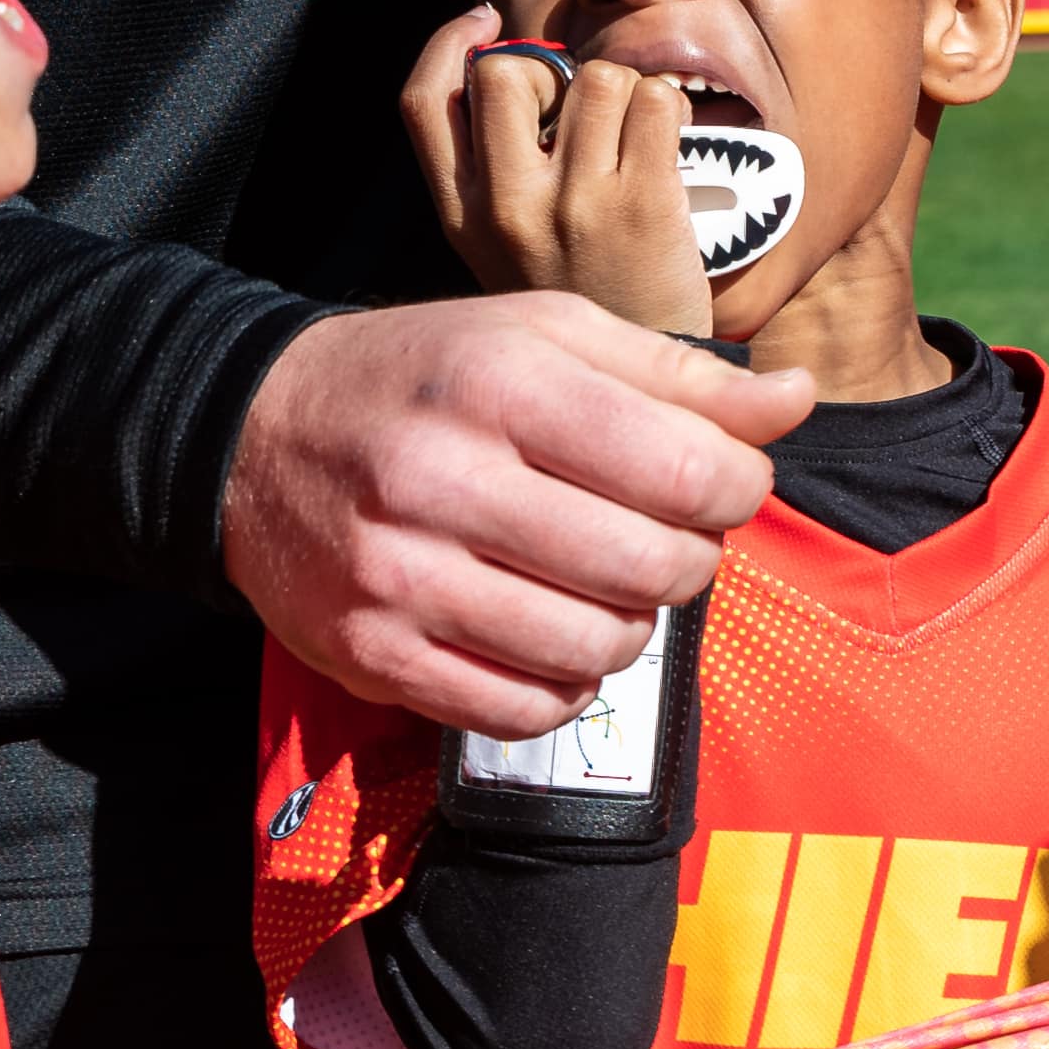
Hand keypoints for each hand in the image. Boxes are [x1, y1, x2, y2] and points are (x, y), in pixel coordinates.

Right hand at [223, 292, 804, 741]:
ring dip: (631, 629)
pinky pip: (522, 712)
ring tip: (606, 588)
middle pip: (650, 568)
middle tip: (667, 540)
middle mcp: (445, 478)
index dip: (737, 487)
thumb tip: (796, 401)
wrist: (252, 436)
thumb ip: (677, 375)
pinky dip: (564, 688)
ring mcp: (402, 577)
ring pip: (596, 651)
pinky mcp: (374, 653)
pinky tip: (551, 639)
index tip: (721, 483)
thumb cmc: (427, 378)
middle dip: (690, 562)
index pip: (685, 468)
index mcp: (501, 382)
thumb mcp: (545, 336)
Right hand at [401, 19, 714, 335]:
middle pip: (505, 72)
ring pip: (596, 77)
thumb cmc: (580, 293)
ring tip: (631, 136)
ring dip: (622, 90)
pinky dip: (668, 106)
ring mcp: (576, 205)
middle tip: (577, 111)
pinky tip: (667, 141)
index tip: (482, 21)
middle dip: (549, 70)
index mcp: (463, 216)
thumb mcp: (502, 246)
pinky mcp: (644, 204)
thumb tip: (511, 66)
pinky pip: (655, 101)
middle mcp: (508, 208)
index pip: (424, 103)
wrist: (647, 366)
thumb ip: (492, 168)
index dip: (447, 42)